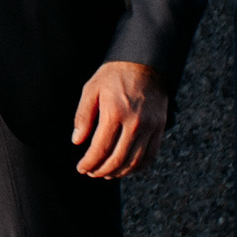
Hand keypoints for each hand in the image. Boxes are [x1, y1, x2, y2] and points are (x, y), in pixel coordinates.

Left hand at [72, 60, 168, 180]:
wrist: (145, 63)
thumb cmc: (114, 75)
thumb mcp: (92, 89)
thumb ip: (83, 116)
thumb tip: (77, 141)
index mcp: (114, 112)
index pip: (100, 148)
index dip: (89, 162)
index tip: (81, 168)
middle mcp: (134, 122)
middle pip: (117, 159)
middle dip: (102, 171)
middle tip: (91, 172)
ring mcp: (150, 127)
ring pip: (135, 162)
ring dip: (119, 173)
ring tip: (106, 173)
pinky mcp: (160, 128)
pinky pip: (150, 156)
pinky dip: (138, 168)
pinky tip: (126, 169)